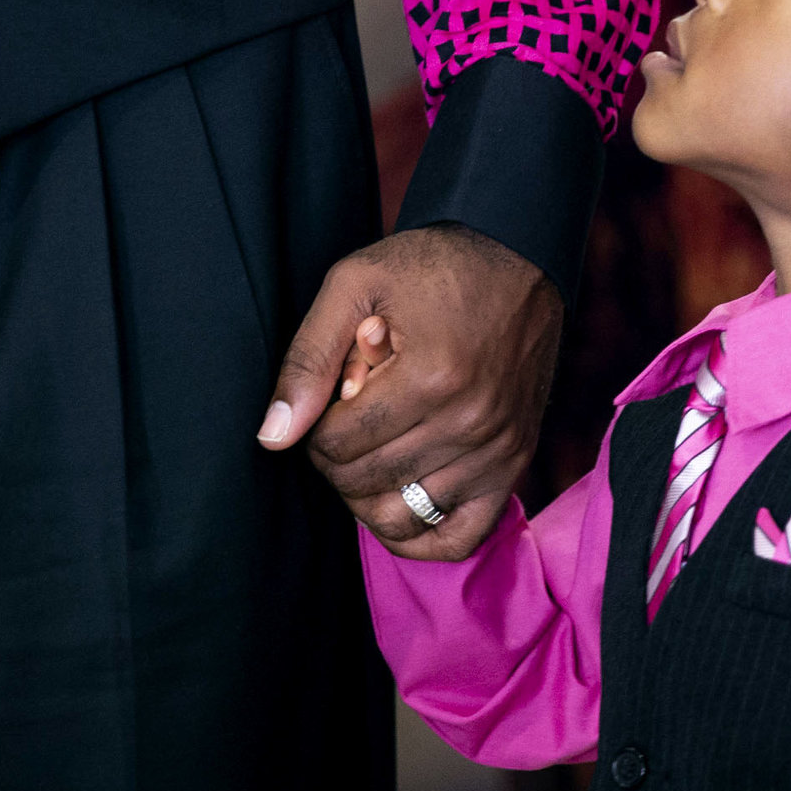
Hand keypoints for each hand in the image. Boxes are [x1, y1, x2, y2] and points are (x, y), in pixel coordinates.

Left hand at [260, 225, 561, 560]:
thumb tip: (273, 437)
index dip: (315, 428)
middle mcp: (471, 421)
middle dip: (337, 459)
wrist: (517, 255)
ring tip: (368, 454)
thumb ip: (308, 359)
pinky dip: (420, 534)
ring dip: (369, 494)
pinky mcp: (516, 461)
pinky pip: (461, 535)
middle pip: (366, 482)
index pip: (338, 444)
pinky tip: (396, 504)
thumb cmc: (431, 266)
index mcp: (431, 376)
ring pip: (404, 515)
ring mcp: (499, 448)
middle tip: (346, 422)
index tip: (329, 399)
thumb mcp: (354, 286)